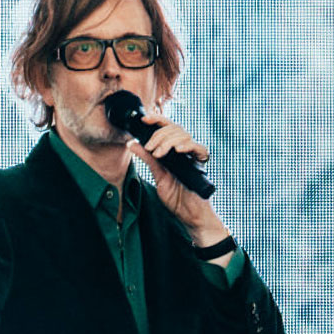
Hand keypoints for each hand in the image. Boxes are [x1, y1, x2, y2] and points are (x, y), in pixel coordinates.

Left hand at [125, 112, 227, 247]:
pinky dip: (187, 146)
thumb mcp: (158, 175)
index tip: (144, 120)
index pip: (167, 128)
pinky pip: (198, 148)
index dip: (157, 120)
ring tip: (159, 153)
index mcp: (174, 151)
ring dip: (168, 141)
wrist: (189, 214)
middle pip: (175, 128)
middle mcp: (184, 150)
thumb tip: (132, 143)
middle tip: (151, 149)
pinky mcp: (201, 164)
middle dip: (159, 135)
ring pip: (184, 135)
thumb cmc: (176, 197)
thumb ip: (148, 159)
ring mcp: (193, 156)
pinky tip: (178, 151)